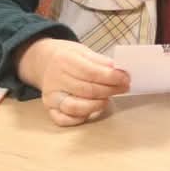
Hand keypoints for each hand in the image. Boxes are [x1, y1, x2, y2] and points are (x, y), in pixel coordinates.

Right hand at [15, 37, 129, 126]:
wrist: (44, 61)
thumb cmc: (68, 56)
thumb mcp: (83, 51)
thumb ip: (100, 61)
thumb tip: (118, 70)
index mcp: (64, 60)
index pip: (90, 72)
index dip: (110, 77)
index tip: (125, 78)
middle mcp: (55, 79)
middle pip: (86, 90)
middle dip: (108, 90)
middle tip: (124, 88)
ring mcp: (50, 96)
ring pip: (74, 107)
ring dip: (96, 105)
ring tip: (108, 99)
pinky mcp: (49, 108)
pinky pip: (63, 120)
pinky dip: (79, 119)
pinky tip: (91, 111)